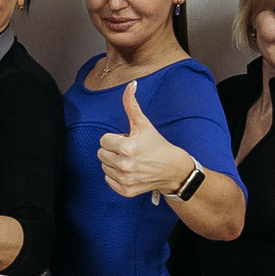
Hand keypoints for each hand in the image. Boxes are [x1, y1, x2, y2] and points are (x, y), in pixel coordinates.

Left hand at [97, 80, 194, 199]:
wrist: (173, 169)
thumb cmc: (157, 145)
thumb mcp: (144, 124)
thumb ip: (132, 104)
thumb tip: (130, 84)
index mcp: (126, 147)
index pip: (103, 140)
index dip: (115, 138)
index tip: (127, 140)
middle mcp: (124, 165)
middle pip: (101, 153)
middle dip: (113, 150)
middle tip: (129, 150)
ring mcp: (124, 180)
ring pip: (104, 166)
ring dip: (113, 162)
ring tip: (130, 160)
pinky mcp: (126, 191)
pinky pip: (108, 180)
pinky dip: (116, 175)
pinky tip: (129, 171)